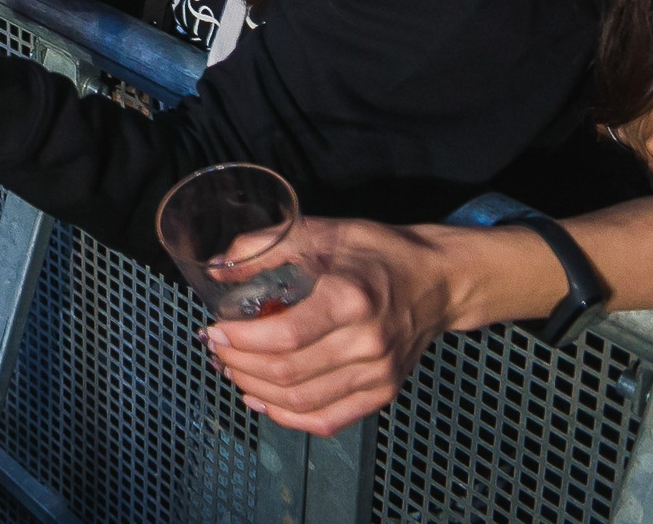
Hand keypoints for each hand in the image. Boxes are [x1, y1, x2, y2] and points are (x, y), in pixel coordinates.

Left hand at [201, 218, 458, 433]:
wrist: (438, 280)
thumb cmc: (379, 253)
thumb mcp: (323, 232)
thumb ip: (266, 246)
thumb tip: (219, 266)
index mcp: (350, 299)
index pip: (285, 336)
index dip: (241, 340)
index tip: (215, 330)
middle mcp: (367, 342)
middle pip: (288, 373)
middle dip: (240, 365)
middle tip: (216, 350)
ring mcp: (378, 373)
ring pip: (302, 401)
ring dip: (257, 391)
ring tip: (233, 371)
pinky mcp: (383, 392)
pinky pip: (328, 419)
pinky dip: (288, 417)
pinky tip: (263, 401)